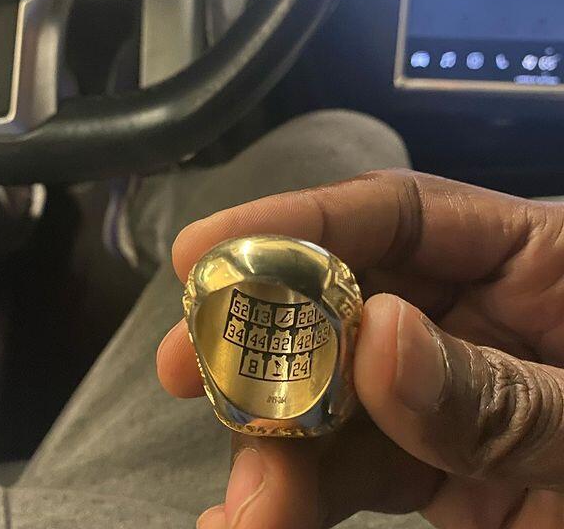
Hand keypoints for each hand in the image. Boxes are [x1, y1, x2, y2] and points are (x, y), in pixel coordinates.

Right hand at [157, 170, 563, 527]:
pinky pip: (352, 468)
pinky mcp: (429, 462)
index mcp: (527, 258)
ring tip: (242, 510)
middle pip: (342, 303)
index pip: (395, 213)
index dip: (295, 220)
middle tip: (184, 365)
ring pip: (334, 399)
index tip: (207, 247)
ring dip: (277, 449)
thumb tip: (379, 339)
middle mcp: (466, 314)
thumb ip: (503, 390)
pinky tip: (255, 522)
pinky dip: (303, 497)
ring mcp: (439, 390)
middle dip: (263, 336)